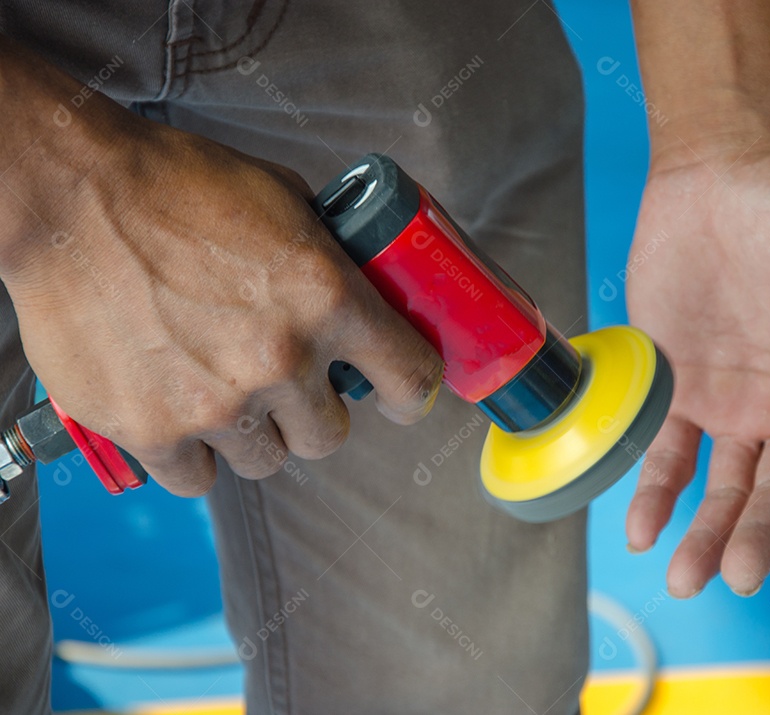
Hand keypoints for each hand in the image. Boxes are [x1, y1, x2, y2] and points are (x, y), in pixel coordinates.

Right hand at [0, 47, 441, 496]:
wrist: (71, 195)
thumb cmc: (177, 184)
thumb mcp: (285, 201)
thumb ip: (330, 259)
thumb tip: (359, 290)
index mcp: (329, 299)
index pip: (409, 378)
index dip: (407, 393)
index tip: (395, 396)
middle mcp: (282, 361)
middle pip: (330, 437)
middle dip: (311, 414)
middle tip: (283, 384)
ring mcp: (217, 404)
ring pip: (266, 462)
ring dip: (252, 435)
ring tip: (219, 392)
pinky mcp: (152, 429)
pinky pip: (197, 478)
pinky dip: (192, 455)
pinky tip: (178, 414)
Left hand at [624, 145, 769, 596]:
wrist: (719, 171)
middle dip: (762, 535)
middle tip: (740, 574)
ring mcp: (734, 403)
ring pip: (723, 487)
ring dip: (706, 534)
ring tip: (686, 578)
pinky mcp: (678, 388)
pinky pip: (667, 451)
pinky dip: (655, 490)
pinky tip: (641, 529)